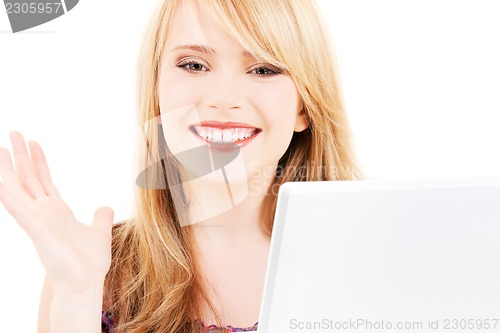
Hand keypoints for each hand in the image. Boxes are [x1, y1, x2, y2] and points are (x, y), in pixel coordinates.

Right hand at [0, 131, 113, 295]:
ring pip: (18, 188)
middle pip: (28, 178)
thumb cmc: (89, 263)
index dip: (38, 161)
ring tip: (1, 146)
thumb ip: (100, 218)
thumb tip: (105, 207)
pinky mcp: (36, 229)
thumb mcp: (99, 232)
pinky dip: (8, 192)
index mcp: (56, 211)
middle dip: (21, 155)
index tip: (34, 142)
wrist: (85, 283)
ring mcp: (37, 220)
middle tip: (13, 132)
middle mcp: (43, 213)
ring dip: (8, 168)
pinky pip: (17, 207)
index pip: (44, 180)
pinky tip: (2, 177)